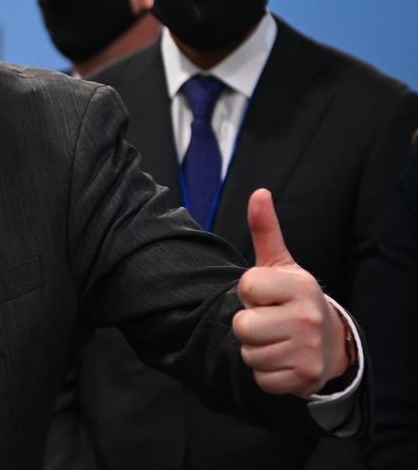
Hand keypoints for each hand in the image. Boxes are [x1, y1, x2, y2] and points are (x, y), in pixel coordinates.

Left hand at [233, 189, 349, 396]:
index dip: (249, 291)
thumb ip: (265, 231)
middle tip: (269, 320)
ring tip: (275, 339)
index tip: (265, 294)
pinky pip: (260, 378)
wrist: (328, 342)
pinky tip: (282, 359)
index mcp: (300, 286)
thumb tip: (259, 192)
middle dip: (248, 324)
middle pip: (242, 326)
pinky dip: (265, 372)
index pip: (246, 286)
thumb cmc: (292, 298)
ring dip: (255, 349)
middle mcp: (308, 317)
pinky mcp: (304, 378)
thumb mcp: (279, 264)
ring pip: (249, 353)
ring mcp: (308, 350)